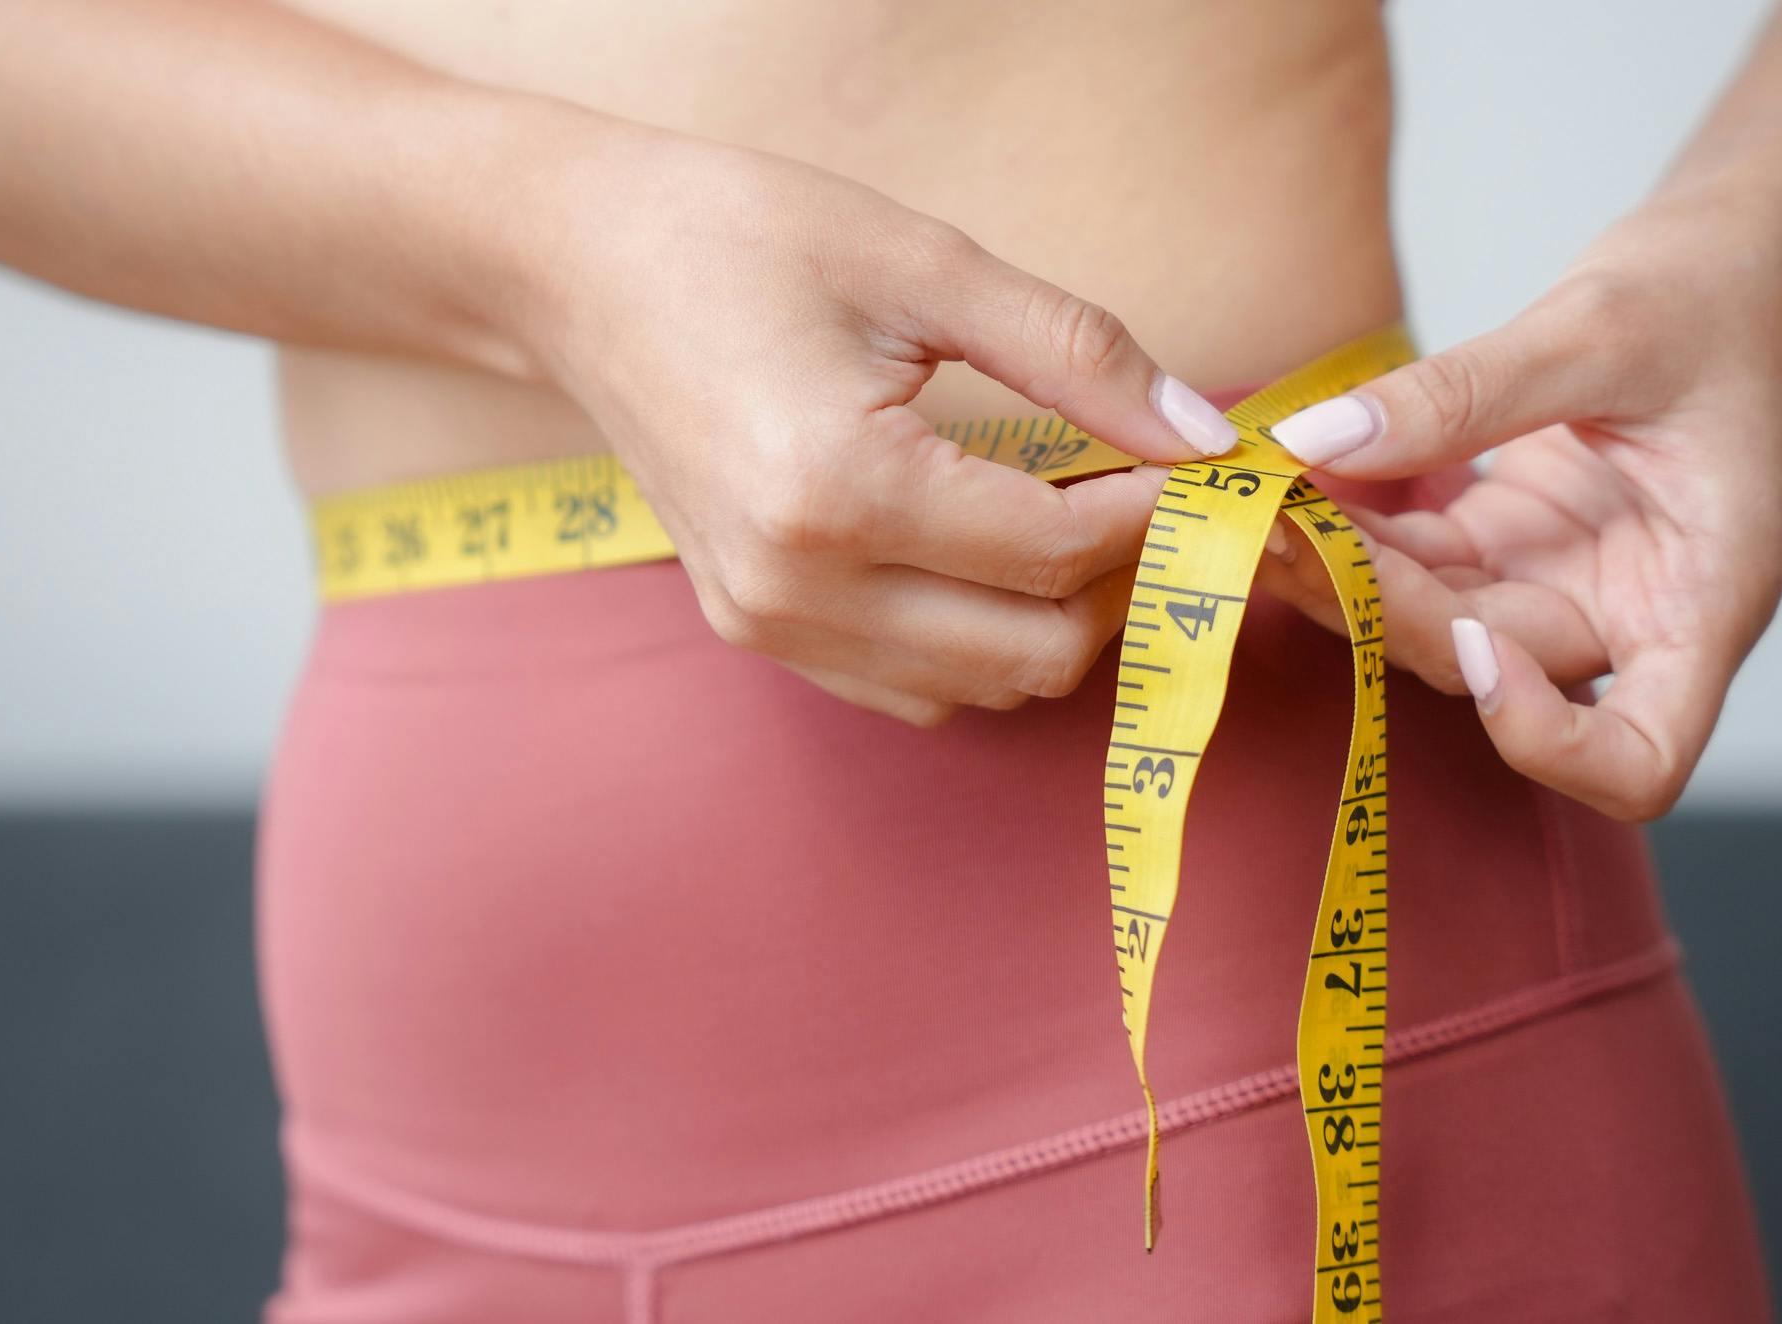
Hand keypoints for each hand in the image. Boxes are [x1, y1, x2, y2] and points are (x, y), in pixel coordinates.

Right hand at [514, 126, 1233, 725]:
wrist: (577, 268)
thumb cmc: (738, 237)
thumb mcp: (923, 262)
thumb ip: (1077, 352)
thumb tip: (1203, 434)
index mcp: (835, 489)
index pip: (1055, 552)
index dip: (1155, 514)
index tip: (1203, 466)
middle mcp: (794, 586)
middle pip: (1032, 653)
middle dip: (1119, 583)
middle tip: (1148, 496)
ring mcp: (767, 624)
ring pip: (982, 689)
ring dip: (1057, 619)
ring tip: (1078, 518)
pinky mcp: (756, 632)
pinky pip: (915, 690)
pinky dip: (983, 642)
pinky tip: (992, 557)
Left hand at [1259, 201, 1781, 819]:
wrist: (1744, 248)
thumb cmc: (1720, 293)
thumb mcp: (1597, 330)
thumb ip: (1463, 394)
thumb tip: (1323, 440)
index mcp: (1704, 599)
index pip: (1639, 760)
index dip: (1544, 740)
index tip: (1475, 645)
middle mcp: (1630, 615)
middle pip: (1495, 675)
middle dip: (1385, 614)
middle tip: (1280, 537)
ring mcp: (1562, 583)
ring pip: (1433, 625)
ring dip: (1346, 579)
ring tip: (1263, 511)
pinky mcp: (1509, 542)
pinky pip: (1415, 566)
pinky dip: (1355, 536)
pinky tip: (1292, 488)